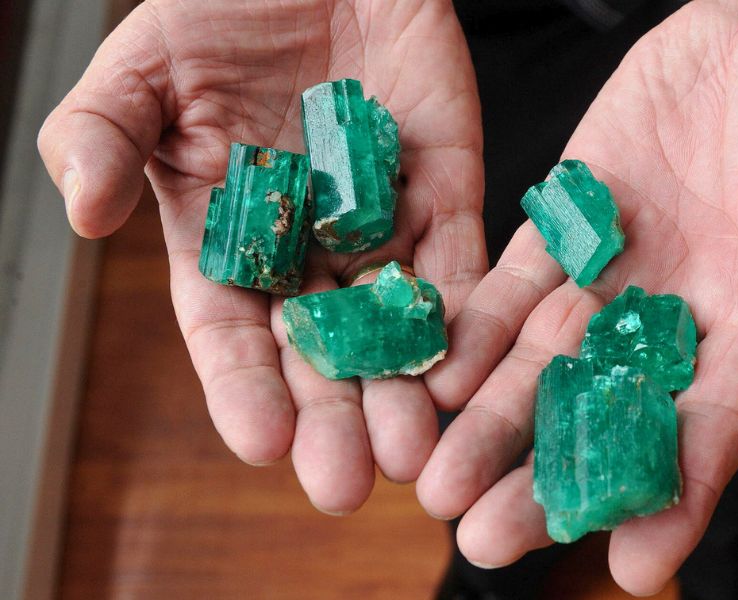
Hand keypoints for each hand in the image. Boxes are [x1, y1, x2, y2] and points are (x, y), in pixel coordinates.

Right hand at [38, 0, 485, 512]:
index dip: (243, 388)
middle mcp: (309, 248)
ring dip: (405, 386)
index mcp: (230, 240)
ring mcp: (381, 222)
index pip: (232, 331)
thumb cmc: (221, 8)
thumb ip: (103, 135)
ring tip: (415, 446)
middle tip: (349, 483)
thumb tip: (84, 213)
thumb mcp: (143, 69)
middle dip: (334, 416)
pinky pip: (459, 256)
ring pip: (394, 321)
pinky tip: (466, 365)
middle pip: (321, 349)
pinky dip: (463, 309)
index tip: (260, 442)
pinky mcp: (446, 188)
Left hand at [417, 0, 737, 592]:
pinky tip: (431, 375)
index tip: (634, 567)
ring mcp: (617, 272)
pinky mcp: (570, 222)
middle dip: (547, 477)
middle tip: (483, 543)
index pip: (718, 421)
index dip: (679, 493)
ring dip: (490, 421)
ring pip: (544, 361)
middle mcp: (678, 314)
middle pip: (608, 412)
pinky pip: (515, 284)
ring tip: (435, 484)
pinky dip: (476, 329)